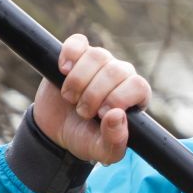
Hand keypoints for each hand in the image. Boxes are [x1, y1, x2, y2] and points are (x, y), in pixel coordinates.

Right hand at [32, 34, 151, 164]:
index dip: (118, 98)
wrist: (54, 130)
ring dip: (79, 81)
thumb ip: (114, 141)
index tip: (101, 113)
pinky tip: (63, 71)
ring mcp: (100, 62)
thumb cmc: (84, 139)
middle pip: (115, 71)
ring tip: (71, 98)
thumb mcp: (101, 150)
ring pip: (97, 56)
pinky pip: (78, 42)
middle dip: (94, 94)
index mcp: (135, 96)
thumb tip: (117, 116)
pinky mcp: (78, 54)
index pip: (138, 85)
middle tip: (83, 112)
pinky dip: (70, 54)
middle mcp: (121, 75)